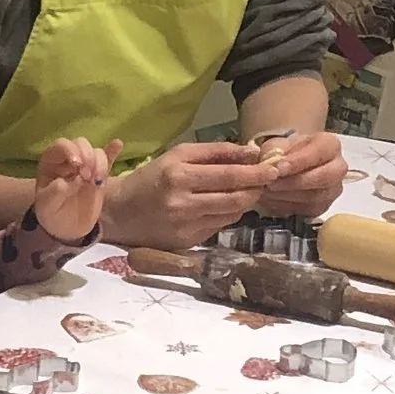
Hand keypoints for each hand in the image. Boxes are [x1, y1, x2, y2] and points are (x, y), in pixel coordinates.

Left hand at [32, 135, 120, 241]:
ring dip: (99, 163)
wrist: (67, 228)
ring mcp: (86, 166)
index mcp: (51, 161)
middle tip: (86, 177)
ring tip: (96, 181)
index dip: (70, 150)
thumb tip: (74, 180)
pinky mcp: (100, 175)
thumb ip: (56, 191)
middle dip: (87, 156)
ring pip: (97, 152)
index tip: (77, 165)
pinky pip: (108, 159)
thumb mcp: (46, 206)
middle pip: (81, 143)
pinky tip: (118, 144)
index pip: (61, 146)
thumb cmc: (52, 213)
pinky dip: (113, 152)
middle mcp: (69, 159)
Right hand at [99, 142, 277, 250]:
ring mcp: (186, 226)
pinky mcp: (187, 242)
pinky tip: (225, 205)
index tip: (274, 167)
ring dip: (246, 202)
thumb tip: (250, 151)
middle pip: (236, 198)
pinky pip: (219, 227)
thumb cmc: (151, 178)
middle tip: (268, 179)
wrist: (119, 212)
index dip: (256, 173)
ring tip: (249, 190)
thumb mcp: (178, 155)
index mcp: (179, 176)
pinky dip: (228, 214)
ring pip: (231, 214)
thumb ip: (215, 152)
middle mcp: (183, 203)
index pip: (229, 175)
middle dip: (257, 188)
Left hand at [251, 129, 346, 215]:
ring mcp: (332, 190)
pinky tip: (271, 198)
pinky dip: (286, 205)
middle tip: (271, 183)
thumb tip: (271, 161)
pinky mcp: (323, 207)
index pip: (319, 153)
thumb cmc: (286, 153)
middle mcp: (338, 168)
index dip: (298, 162)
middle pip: (324, 177)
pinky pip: (306, 210)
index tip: (279, 168)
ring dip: (287, 195)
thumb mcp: (277, 144)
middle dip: (295, 182)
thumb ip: (273, 151)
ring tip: (266, 190)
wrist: (289, 167)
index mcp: (330, 145)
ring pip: (314, 197)